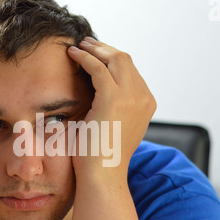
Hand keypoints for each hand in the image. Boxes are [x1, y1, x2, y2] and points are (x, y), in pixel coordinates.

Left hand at [67, 38, 155, 175]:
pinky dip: (85, 59)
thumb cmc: (101, 156)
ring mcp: (132, 97)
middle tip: (87, 44)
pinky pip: (99, 68)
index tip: (96, 54)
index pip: (131, 71)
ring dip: (95, 49)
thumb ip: (113, 106)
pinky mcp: (114, 99)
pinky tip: (73, 55)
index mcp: (146, 104)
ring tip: (79, 46)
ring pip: (115, 59)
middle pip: (125, 60)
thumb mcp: (113, 125)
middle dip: (105, 49)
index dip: (112, 59)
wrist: (102, 175)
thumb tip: (97, 90)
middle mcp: (144, 98)